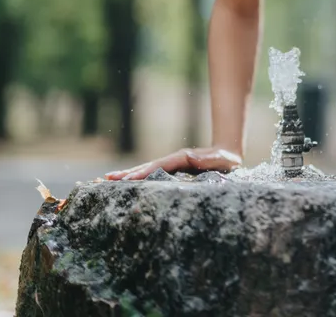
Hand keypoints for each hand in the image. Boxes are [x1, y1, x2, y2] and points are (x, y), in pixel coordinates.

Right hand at [104, 147, 242, 180]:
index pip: (158, 166)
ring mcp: (171, 163)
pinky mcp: (172, 169)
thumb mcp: (221, 159)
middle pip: (147, 166)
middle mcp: (173, 159)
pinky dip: (137, 176)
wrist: (228, 153)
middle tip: (109, 179)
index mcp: (182, 157)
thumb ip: (208, 159)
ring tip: (107, 179)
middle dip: (129, 173)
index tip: (129, 179)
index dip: (143, 172)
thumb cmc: (226, 159)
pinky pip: (151, 173)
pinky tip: (125, 182)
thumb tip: (190, 157)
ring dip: (128, 174)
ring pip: (146, 169)